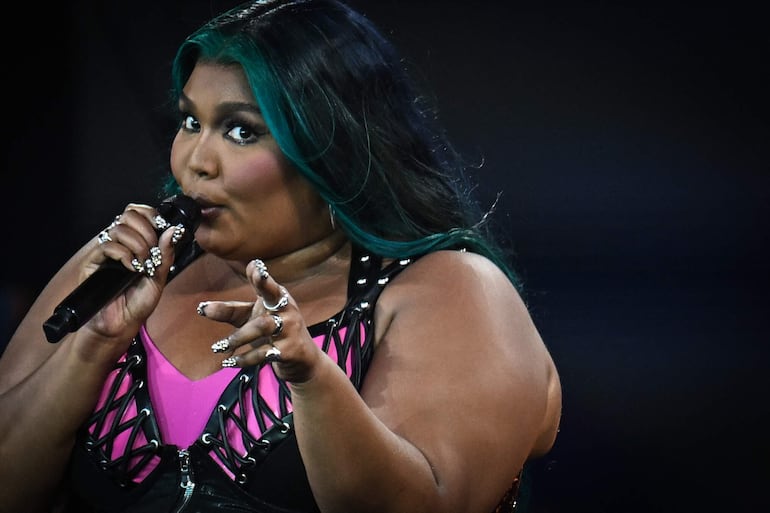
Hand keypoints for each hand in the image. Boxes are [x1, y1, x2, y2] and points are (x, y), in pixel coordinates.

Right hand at [83, 203, 179, 340]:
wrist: (119, 325)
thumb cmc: (137, 303)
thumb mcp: (159, 278)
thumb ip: (166, 254)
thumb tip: (172, 230)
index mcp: (136, 243)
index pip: (140, 213)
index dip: (151, 214)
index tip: (162, 227)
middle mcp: (121, 243)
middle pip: (129, 214)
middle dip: (146, 229)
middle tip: (152, 250)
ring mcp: (106, 252)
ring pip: (119, 228)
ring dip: (137, 243)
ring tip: (143, 263)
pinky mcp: (93, 262)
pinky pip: (107, 245)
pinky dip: (123, 254)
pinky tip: (132, 268)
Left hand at [197, 258, 323, 382]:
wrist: (302, 360)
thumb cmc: (274, 333)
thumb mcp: (252, 319)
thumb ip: (228, 311)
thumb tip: (201, 308)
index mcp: (278, 298)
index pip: (268, 284)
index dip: (260, 275)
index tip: (254, 264)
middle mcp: (287, 309)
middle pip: (273, 295)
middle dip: (266, 284)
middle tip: (258, 275)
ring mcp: (290, 329)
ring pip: (262, 327)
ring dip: (238, 337)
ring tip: (218, 347)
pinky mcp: (290, 350)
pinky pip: (264, 354)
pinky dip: (245, 359)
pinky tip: (229, 362)